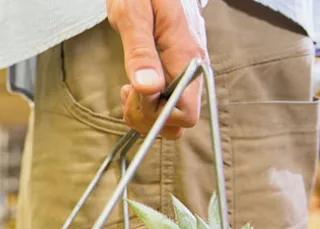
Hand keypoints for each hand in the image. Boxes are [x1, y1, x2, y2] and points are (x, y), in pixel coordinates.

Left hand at [107, 0, 207, 139]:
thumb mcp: (133, 15)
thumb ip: (140, 52)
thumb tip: (148, 88)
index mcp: (187, 57)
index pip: (186, 113)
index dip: (156, 114)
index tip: (134, 91)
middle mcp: (192, 69)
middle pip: (179, 122)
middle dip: (147, 118)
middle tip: (127, 91)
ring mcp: (186, 72)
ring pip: (173, 118)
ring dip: (146, 114)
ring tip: (130, 89)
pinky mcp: (176, 73)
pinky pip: (167, 103)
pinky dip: (147, 105)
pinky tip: (135, 87)